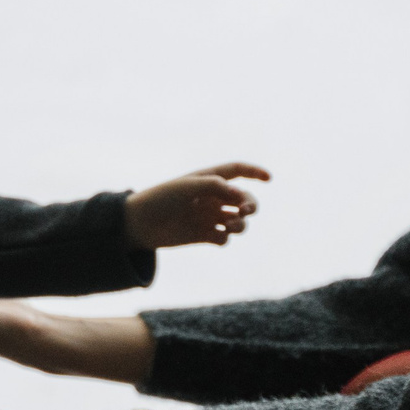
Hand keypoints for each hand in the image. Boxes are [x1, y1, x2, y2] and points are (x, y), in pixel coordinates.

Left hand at [124, 162, 269, 249]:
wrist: (139, 224)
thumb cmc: (161, 199)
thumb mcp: (188, 187)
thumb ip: (216, 187)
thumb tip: (241, 196)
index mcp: (208, 179)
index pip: (237, 171)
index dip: (255, 173)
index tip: (269, 179)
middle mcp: (211, 197)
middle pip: (244, 200)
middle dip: (250, 205)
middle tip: (244, 212)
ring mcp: (208, 216)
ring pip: (238, 221)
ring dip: (240, 224)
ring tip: (229, 226)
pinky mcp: (203, 235)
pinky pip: (224, 238)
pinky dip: (224, 238)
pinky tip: (214, 236)